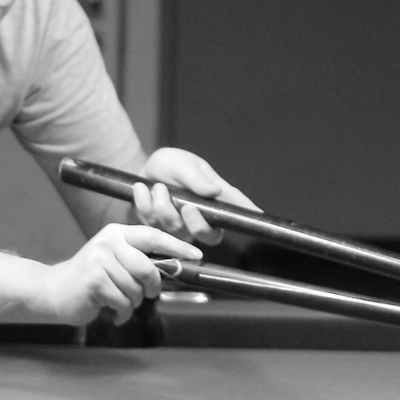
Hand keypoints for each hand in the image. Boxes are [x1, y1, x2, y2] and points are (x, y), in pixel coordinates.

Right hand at [38, 223, 202, 324]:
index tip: (197, 255)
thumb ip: (139, 260)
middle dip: (151, 287)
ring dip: (132, 302)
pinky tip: (110, 309)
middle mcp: (109, 242)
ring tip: (118, 300)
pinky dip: (121, 312)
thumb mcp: (115, 260)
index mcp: (118, 233)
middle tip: (147, 295)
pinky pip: (123, 301)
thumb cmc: (91, 279)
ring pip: (136, 288)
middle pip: (148, 268)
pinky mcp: (94, 280)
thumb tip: (173, 268)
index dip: (178, 246)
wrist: (54, 291)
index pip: (153, 236)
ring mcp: (100, 260)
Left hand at [133, 148, 259, 245]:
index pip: (237, 209)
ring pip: (176, 230)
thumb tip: (214, 191)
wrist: (140, 173)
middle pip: (210, 236)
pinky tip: (142, 189)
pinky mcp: (159, 231)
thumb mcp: (182, 163)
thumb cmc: (168, 167)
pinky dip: (144, 204)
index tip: (259, 217)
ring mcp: (180, 228)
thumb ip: (196, 178)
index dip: (250, 216)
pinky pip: (152, 225)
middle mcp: (201, 217)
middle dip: (197, 224)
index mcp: (214, 199)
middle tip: (186, 206)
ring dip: (163, 205)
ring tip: (157, 186)